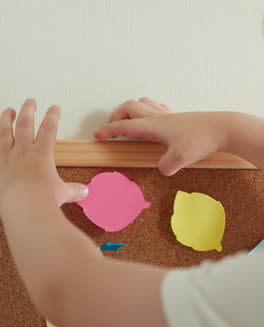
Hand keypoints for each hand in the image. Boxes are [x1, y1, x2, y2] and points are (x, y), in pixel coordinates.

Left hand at [0, 99, 87, 214]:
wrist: (24, 208)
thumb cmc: (44, 200)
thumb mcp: (63, 193)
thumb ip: (73, 190)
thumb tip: (84, 192)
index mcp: (42, 154)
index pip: (49, 128)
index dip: (53, 116)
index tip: (55, 108)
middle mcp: (23, 151)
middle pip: (25, 123)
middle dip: (28, 110)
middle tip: (30, 101)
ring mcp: (7, 158)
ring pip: (5, 132)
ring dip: (6, 119)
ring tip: (8, 111)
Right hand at [94, 97, 227, 174]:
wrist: (223, 128)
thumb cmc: (201, 140)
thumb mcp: (180, 158)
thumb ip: (165, 166)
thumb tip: (161, 169)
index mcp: (153, 126)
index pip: (124, 127)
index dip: (108, 131)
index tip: (97, 136)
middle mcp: (158, 117)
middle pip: (129, 107)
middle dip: (116, 117)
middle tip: (111, 129)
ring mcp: (168, 115)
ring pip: (143, 103)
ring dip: (131, 110)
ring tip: (129, 122)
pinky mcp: (178, 117)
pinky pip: (157, 107)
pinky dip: (148, 110)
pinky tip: (153, 120)